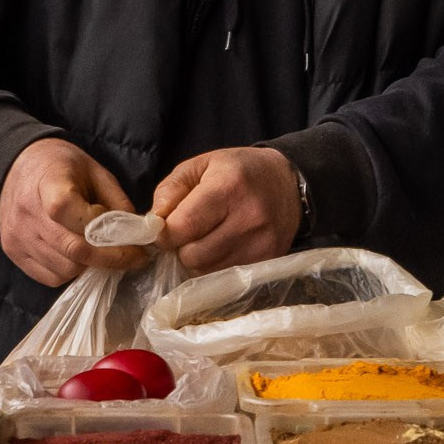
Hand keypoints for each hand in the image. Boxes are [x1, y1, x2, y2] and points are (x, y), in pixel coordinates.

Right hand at [0, 139, 146, 287]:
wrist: (17, 166)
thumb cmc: (60, 166)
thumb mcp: (95, 170)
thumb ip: (116, 200)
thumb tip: (137, 233)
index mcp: (49, 186)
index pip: (76, 217)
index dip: (107, 231)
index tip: (132, 238)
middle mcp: (29, 215)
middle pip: (74, 251)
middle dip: (109, 258)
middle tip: (132, 256)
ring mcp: (18, 237)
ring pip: (64, 270)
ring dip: (89, 266)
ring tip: (102, 253)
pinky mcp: (13, 252)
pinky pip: (49, 277)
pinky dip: (70, 272)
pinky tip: (78, 257)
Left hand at [152, 146, 302, 274]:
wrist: (288, 183)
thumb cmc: (238, 172)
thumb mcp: (201, 165)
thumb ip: (171, 189)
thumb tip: (154, 221)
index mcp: (228, 187)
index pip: (183, 227)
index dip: (165, 233)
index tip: (165, 228)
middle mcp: (249, 218)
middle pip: (193, 255)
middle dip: (182, 247)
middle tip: (188, 234)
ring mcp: (262, 244)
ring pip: (207, 271)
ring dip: (198, 260)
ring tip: (207, 239)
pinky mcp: (269, 261)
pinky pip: (225, 278)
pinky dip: (216, 267)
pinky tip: (222, 248)